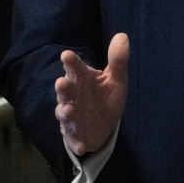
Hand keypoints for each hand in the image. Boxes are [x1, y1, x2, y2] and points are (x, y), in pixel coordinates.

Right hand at [55, 33, 129, 155]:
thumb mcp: (116, 79)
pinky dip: (76, 142)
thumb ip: (118, 60)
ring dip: (65, 112)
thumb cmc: (106, 96)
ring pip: (64, 113)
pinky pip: (73, 139)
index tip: (66, 55)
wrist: (104, 125)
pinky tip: (81, 146)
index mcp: (82, 79)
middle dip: (62, 87)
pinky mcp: (75, 134)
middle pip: (65, 90)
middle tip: (61, 83)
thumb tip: (122, 35)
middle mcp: (73, 96)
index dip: (71, 62)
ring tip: (68, 110)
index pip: (75, 68)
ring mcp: (72, 116)